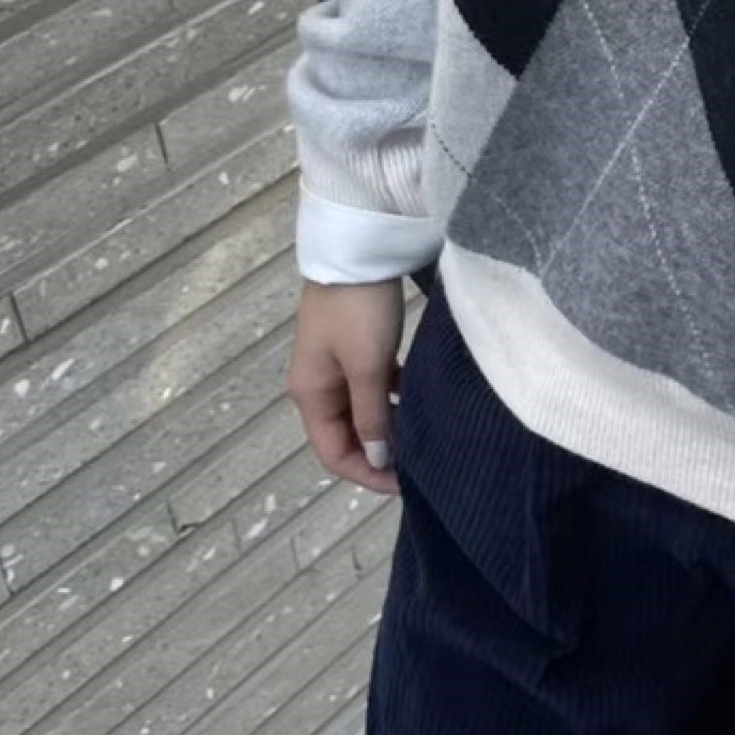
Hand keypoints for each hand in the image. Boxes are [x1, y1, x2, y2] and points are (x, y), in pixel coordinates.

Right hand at [288, 276, 407, 497]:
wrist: (357, 250)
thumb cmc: (359, 310)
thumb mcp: (367, 367)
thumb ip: (372, 415)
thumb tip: (377, 458)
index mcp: (311, 394)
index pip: (333, 453)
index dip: (366, 475)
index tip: (405, 485)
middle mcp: (318, 384)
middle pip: (346, 436)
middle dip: (379, 454)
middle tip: (419, 463)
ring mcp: (336, 365)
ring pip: (362, 411)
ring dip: (388, 427)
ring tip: (423, 436)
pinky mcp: (355, 347)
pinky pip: (373, 388)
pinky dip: (392, 400)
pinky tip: (418, 401)